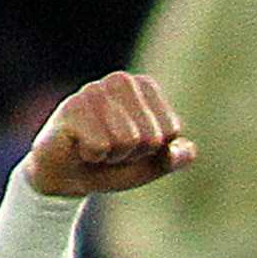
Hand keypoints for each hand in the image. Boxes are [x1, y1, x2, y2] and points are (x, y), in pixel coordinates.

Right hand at [27, 72, 194, 196]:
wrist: (67, 176)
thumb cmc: (110, 164)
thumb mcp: (148, 164)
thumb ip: (171, 158)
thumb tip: (190, 151)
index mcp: (144, 87)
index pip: (171, 130)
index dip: (154, 151)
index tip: (133, 148)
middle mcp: (120, 80)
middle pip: (151, 136)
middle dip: (134, 154)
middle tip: (112, 150)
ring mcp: (95, 90)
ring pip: (128, 140)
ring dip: (113, 156)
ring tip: (97, 149)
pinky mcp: (73, 107)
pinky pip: (102, 146)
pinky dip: (93, 157)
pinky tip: (82, 148)